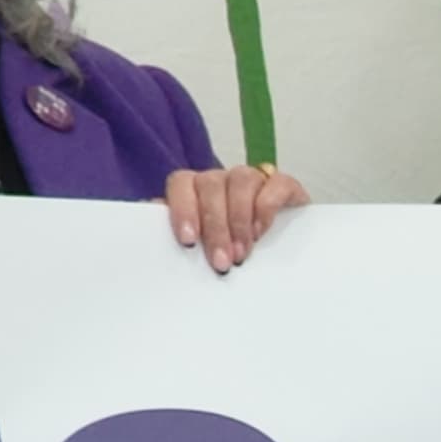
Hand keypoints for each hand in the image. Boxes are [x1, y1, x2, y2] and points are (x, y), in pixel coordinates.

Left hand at [163, 165, 307, 273]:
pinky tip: (261, 233)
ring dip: (239, 220)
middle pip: (211, 184)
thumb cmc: (233, 252)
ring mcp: (254, 179)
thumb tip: (156, 241)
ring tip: (242, 253)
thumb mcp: (204, 248)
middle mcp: (223, 180)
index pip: (181, 183)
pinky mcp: (284, 186)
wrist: (283, 256)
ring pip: (241, 180)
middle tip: (222, 262)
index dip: (183, 209)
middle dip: (215, 228)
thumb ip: (182, 239)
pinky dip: (266, 208)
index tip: (189, 242)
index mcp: (196, 189)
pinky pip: (275, 184)